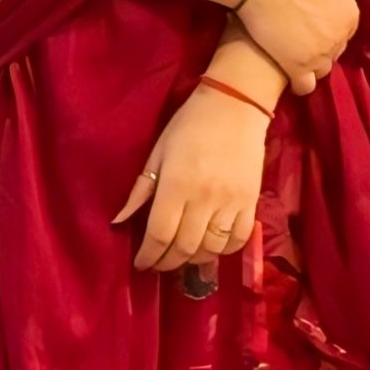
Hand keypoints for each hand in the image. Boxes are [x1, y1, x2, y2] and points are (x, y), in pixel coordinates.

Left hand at [113, 83, 267, 273]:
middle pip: (184, 247)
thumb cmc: (189, 125)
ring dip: (194, 260)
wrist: (236, 105)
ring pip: (211, 248)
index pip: (159, 234)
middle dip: (168, 263)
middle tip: (159, 264)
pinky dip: (224, 251)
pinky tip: (212, 248)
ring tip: (183, 258)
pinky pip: (238, 239)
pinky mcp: (251, 202)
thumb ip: (141, 189)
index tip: (141, 265)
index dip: (149, 256)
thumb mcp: (158, 152)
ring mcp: (230, 202)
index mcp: (176, 185)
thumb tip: (119, 221)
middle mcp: (204, 199)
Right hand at [238, 0, 369, 95]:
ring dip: (311, 63)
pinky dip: (300, 83)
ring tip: (291, 50)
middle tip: (298, 32)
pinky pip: (305, 86)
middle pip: (335, 50)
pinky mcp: (296, 66)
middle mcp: (339, 37)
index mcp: (350, 14)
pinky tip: (289, 72)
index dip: (329, 25)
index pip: (347, 30)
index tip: (311, 18)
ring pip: (321, 69)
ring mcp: (318, 54)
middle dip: (321, 44)